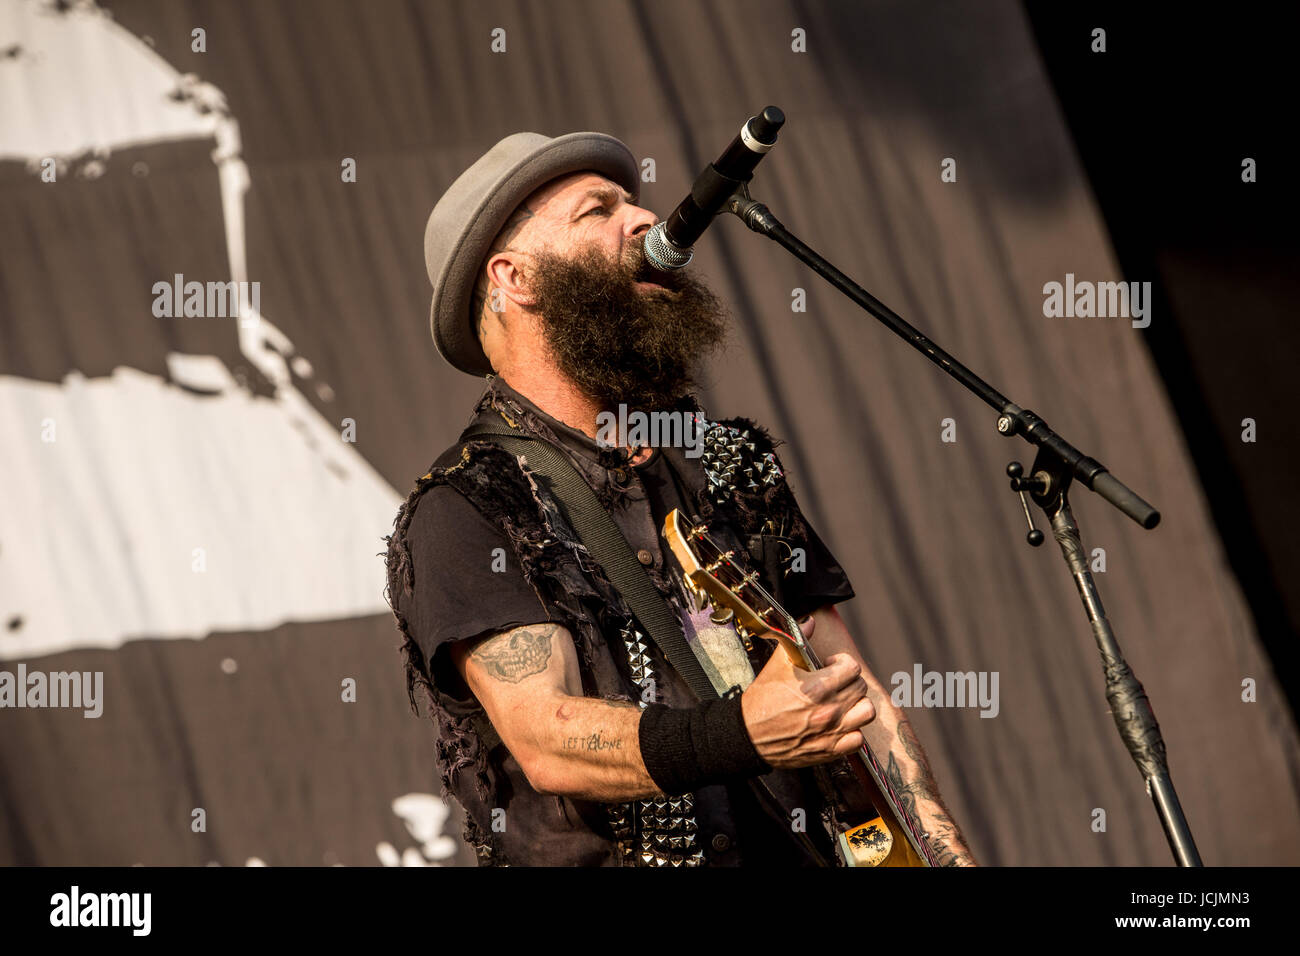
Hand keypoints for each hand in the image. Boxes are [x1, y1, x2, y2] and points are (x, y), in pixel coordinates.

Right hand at [740, 614, 874, 768]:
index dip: (842, 662)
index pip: (852, 667)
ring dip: (856, 704)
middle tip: (834, 682)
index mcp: (817, 687)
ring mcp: (831, 732)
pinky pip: (858, 739)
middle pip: (860, 687)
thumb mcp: (777, 665)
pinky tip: (840, 724)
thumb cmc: (762, 701)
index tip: (830, 665)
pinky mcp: (829, 750)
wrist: (749, 735)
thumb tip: (810, 622)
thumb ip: (797, 640)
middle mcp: (828, 710)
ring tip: (843, 702)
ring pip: (866, 712)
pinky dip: (853, 731)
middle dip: (848, 680)